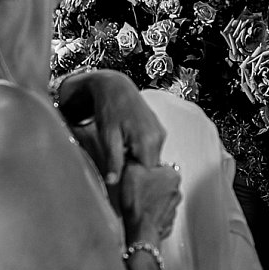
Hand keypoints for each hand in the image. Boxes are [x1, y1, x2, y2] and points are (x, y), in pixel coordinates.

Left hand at [59, 69, 164, 185]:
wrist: (115, 87)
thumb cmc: (110, 109)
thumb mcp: (107, 137)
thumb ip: (113, 160)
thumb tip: (113, 181)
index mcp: (147, 141)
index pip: (146, 173)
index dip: (133, 177)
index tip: (120, 173)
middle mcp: (159, 137)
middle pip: (150, 167)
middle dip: (135, 168)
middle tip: (118, 160)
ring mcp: (160, 133)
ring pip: (151, 158)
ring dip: (138, 158)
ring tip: (122, 148)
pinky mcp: (159, 130)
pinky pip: (153, 148)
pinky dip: (141, 150)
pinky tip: (128, 142)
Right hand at [116, 161, 181, 247]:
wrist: (140, 229)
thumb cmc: (138, 202)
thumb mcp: (130, 171)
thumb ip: (134, 160)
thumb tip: (133, 157)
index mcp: (172, 175)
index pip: (160, 166)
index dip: (146, 170)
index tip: (138, 175)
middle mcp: (177, 190)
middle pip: (160, 182)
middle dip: (149, 185)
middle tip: (136, 189)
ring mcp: (174, 207)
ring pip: (160, 198)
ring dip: (151, 199)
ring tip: (137, 202)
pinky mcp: (168, 220)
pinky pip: (159, 213)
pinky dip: (151, 213)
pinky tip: (141, 213)